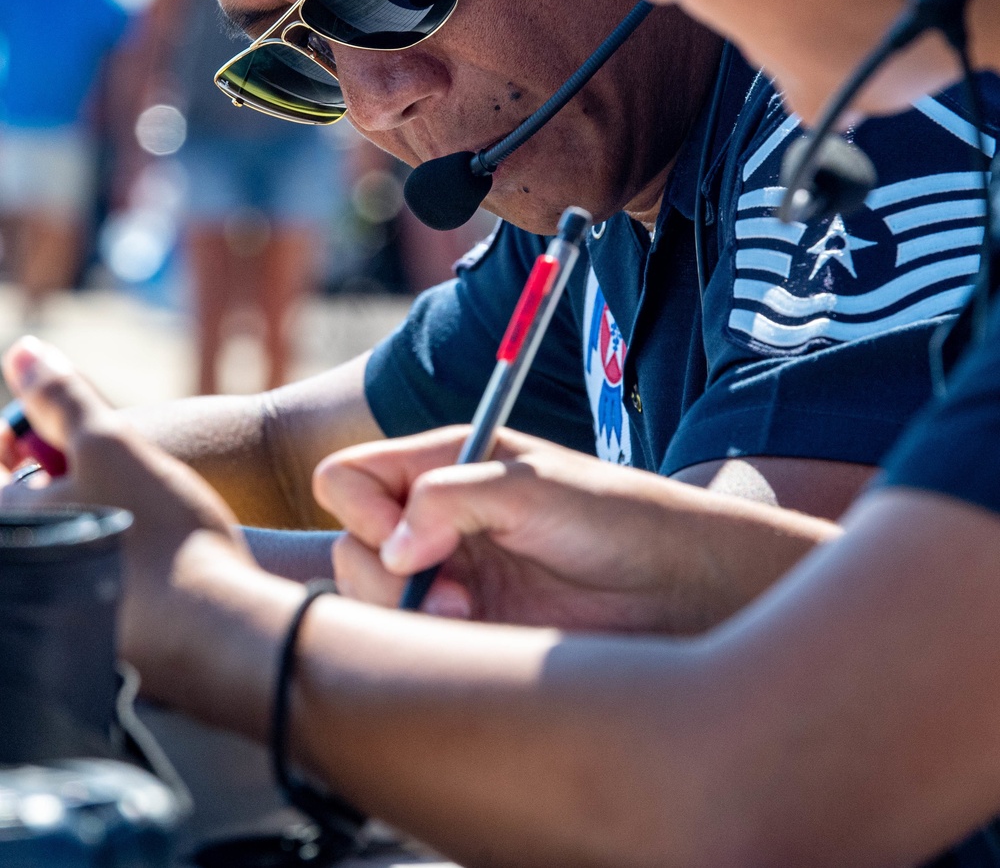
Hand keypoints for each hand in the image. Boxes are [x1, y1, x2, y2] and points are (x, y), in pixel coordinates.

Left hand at [0, 337, 255, 680]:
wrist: (220, 622)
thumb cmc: (161, 529)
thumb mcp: (110, 442)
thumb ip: (60, 395)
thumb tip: (23, 352)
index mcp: (8, 530)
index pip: (2, 471)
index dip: (33, 441)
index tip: (72, 434)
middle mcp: (20, 579)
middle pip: (28, 513)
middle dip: (57, 483)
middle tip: (111, 471)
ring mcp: (48, 617)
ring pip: (59, 547)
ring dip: (85, 520)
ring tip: (137, 509)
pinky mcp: (88, 648)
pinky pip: (83, 587)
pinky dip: (106, 564)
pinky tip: (149, 556)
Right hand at [314, 426, 786, 632]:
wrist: (676, 589)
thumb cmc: (616, 519)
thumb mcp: (533, 487)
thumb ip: (451, 496)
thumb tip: (394, 549)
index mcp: (446, 464)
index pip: (350, 477)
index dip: (361, 508)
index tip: (405, 538)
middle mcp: (436, 519)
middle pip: (349, 544)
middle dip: (383, 572)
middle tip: (450, 588)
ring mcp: (448, 577)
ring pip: (368, 598)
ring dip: (403, 611)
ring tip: (467, 611)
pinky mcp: (465, 629)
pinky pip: (407, 642)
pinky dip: (424, 643)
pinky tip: (476, 636)